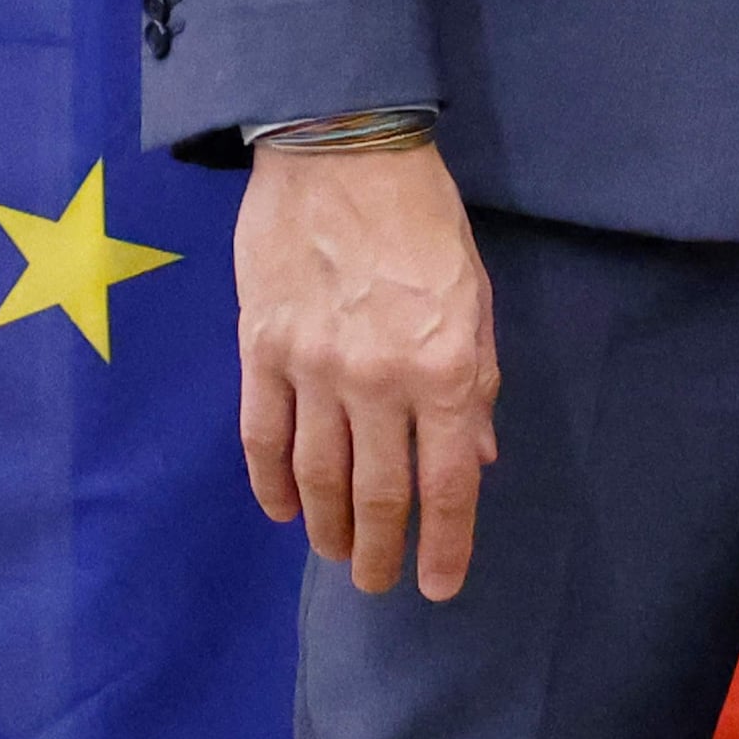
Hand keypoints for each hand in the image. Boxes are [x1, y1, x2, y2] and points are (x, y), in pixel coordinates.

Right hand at [234, 141, 499, 600]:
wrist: (342, 151)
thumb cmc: (424, 219)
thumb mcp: (475, 295)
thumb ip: (475, 380)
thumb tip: (476, 456)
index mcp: (445, 366)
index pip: (447, 482)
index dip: (444, 543)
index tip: (438, 587)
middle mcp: (379, 380)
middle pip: (379, 492)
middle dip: (382, 550)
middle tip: (380, 583)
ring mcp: (313, 369)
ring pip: (317, 476)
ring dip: (329, 526)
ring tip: (338, 555)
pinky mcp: (261, 351)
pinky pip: (262, 437)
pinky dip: (270, 484)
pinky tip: (282, 511)